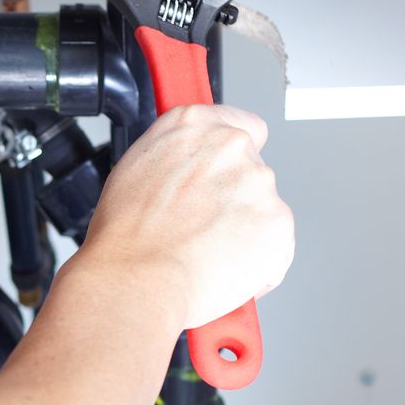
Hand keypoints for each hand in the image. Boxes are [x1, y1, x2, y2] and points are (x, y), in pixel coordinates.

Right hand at [81, 103, 293, 329]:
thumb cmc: (126, 236)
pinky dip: (255, 264)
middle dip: (234, 201)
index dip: (233, 157)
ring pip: (263, 212)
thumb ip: (175, 158)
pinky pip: (274, 248)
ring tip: (202, 253)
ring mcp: (259, 185)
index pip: (241, 125)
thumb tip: (187, 170)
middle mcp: (231, 146)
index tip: (226, 172)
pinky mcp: (278, 225)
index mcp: (194, 125)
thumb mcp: (134, 170)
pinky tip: (220, 269)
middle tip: (199, 228)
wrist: (139, 280)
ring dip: (243, 233)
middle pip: (252, 172)